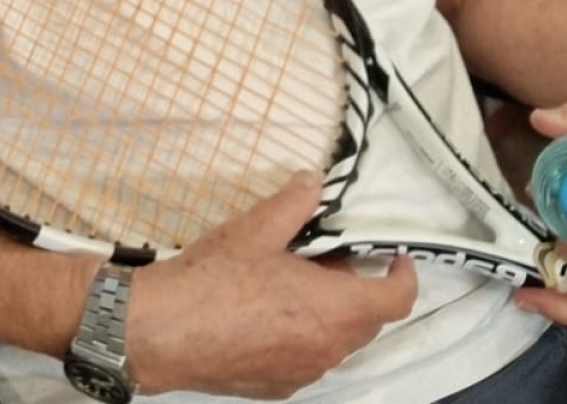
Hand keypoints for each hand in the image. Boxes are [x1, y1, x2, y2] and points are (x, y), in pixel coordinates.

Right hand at [122, 172, 418, 397]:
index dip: (403, 277)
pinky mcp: (277, 387)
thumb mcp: (255, 230)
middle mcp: (327, 348)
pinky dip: (300, 337)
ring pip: (335, 341)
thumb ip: (294, 204)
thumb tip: (312, 182)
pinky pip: (305, 359)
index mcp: (334, 308)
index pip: (396, 300)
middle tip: (322, 260)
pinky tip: (262, 315)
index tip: (393, 259)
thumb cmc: (212, 282)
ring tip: (287, 285)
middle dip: (356, 289)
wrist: (163, 331)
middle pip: (367, 321)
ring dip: (327, 315)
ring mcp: (303, 372)